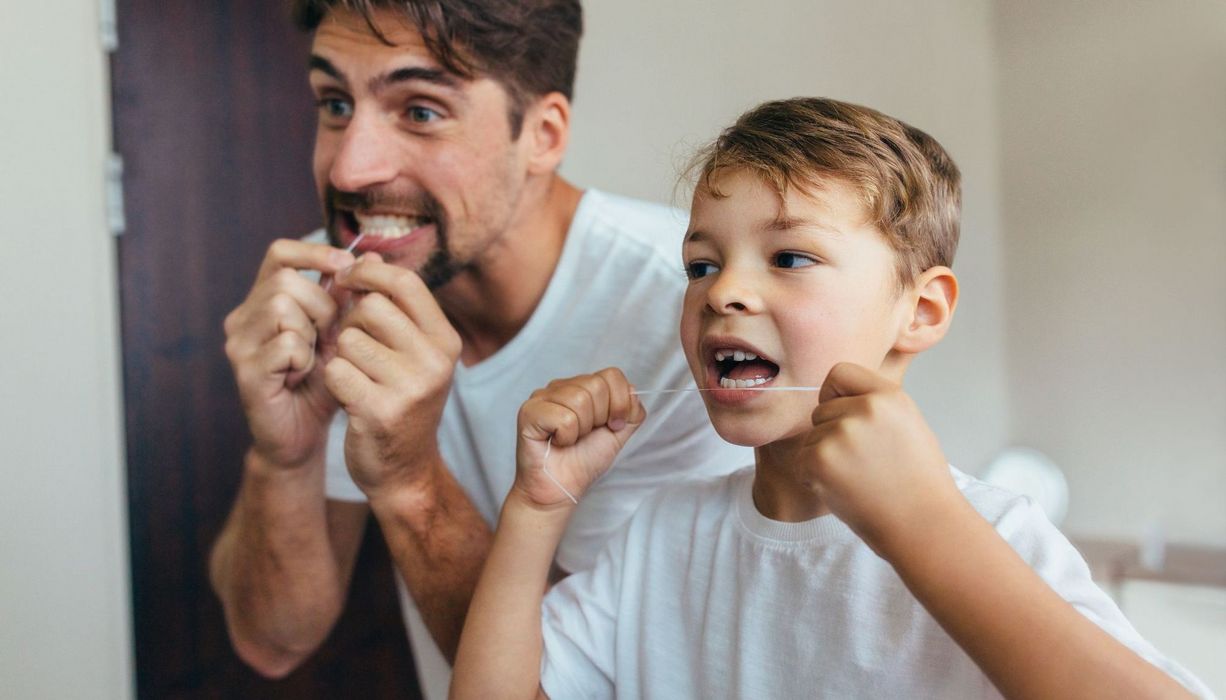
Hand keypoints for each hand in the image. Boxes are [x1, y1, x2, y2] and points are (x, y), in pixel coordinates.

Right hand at [223, 239, 355, 467]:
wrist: (303, 435)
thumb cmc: (322, 383)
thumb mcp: (341, 335)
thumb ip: (349, 298)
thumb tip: (372, 256)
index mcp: (263, 301)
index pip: (280, 254)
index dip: (314, 253)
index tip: (345, 266)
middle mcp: (243, 317)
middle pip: (286, 281)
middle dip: (321, 305)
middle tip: (329, 336)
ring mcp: (239, 344)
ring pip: (282, 306)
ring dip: (312, 332)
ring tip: (313, 357)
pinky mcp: (244, 371)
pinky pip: (285, 344)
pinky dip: (303, 358)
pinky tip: (302, 375)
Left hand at [323, 255, 461, 498]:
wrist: (404, 471)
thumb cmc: (401, 401)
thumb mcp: (411, 352)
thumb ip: (392, 307)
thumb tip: (364, 254)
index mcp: (446, 340)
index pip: (405, 282)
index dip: (369, 273)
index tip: (347, 278)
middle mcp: (435, 361)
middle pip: (371, 307)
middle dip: (351, 322)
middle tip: (353, 346)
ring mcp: (411, 387)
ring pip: (348, 339)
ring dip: (340, 355)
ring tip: (355, 376)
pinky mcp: (380, 411)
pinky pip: (336, 371)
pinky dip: (333, 381)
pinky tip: (348, 397)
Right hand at [514, 369, 645, 509]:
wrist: (560, 490)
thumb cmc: (584, 461)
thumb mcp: (618, 433)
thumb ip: (631, 411)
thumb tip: (632, 391)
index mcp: (581, 386)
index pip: (611, 375)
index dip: (619, 403)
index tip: (612, 426)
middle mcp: (560, 387)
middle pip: (596, 385)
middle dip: (599, 418)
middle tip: (585, 435)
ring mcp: (542, 397)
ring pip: (580, 400)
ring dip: (581, 429)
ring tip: (569, 439)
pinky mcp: (529, 412)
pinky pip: (564, 417)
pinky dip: (567, 437)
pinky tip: (556, 442)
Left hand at [801, 362, 960, 554]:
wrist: (924, 526)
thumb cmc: (918, 482)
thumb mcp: (908, 424)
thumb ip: (875, 405)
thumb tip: (836, 396)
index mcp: (889, 396)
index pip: (840, 372)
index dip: (836, 395)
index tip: (846, 416)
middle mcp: (865, 409)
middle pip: (821, 409)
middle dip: (832, 433)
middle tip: (864, 463)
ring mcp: (841, 434)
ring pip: (811, 437)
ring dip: (825, 458)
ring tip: (859, 479)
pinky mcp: (820, 460)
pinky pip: (801, 461)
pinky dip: (814, 478)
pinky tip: (845, 490)